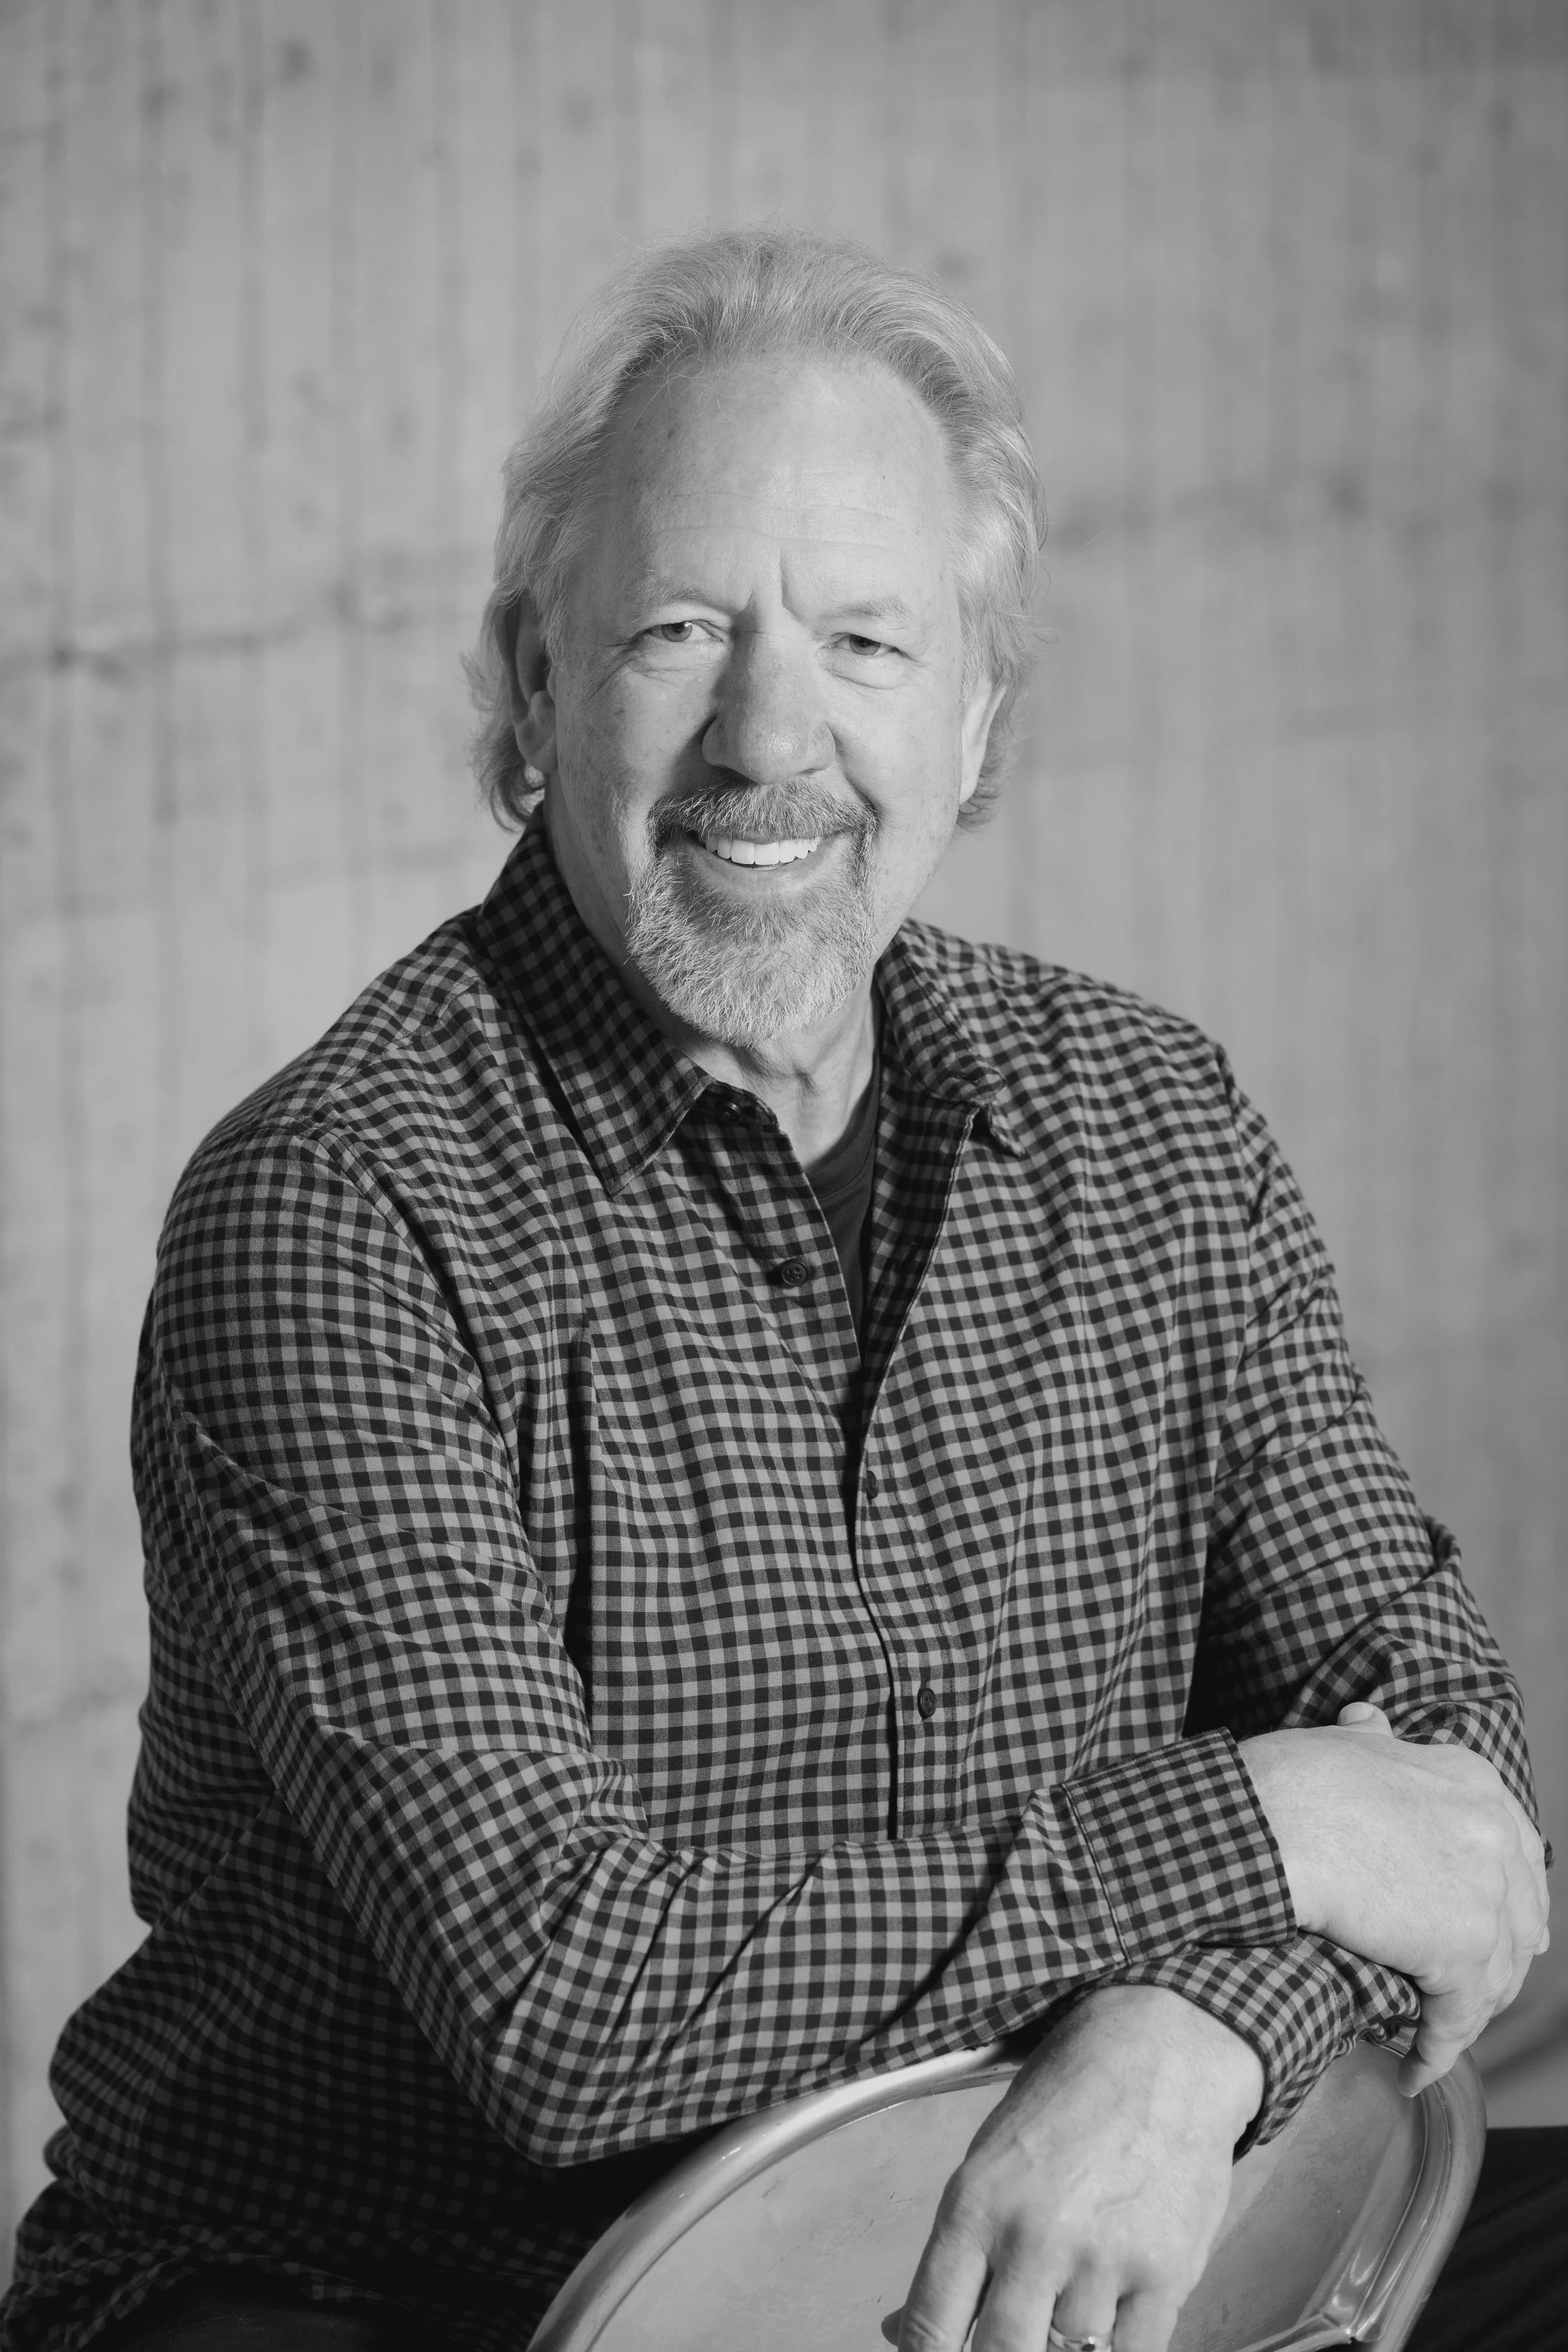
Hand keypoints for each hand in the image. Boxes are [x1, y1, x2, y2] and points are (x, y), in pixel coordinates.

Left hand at [895, 1984, 1262, 2351]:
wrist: (1164, 2049)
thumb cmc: (1070, 2093)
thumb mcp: (988, 2157)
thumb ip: (955, 2250)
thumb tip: (900, 2331)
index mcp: (975, 2204)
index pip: (929, 2329)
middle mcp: (1035, 2238)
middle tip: (1009, 2332)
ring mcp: (1103, 2261)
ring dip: (1063, 2342)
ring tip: (1067, 2293)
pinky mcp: (1166, 2275)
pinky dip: (1116, 2347)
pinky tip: (1109, 2312)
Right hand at [1241, 1703, 1549, 2093]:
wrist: (1264, 1824)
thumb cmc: (1285, 1783)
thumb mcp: (1342, 1742)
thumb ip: (1373, 1736)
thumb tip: (1372, 1718)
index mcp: (1472, 1779)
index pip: (1516, 1851)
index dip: (1506, 1898)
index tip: (1496, 1931)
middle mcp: (1494, 1832)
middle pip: (1518, 1918)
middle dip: (1497, 1962)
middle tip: (1469, 1997)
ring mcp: (1485, 1893)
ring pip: (1495, 1975)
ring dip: (1464, 2016)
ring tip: (1432, 2039)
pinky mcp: (1461, 1951)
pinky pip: (1459, 2020)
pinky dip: (1436, 2053)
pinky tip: (1411, 2072)